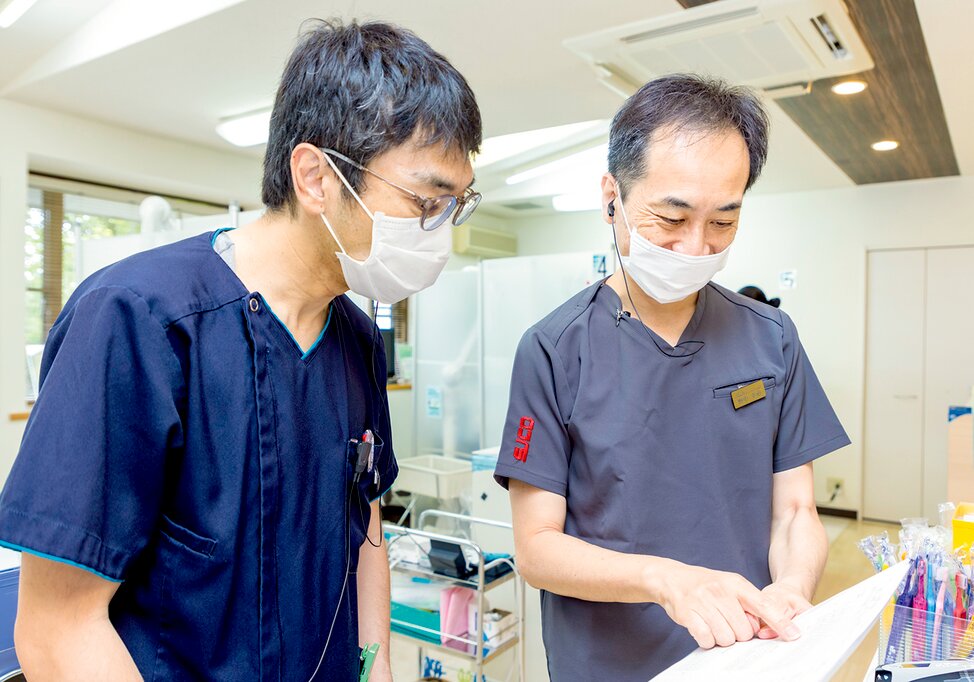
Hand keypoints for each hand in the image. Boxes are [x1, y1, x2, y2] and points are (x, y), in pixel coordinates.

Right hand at [654, 561, 800, 648]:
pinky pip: (707, 639)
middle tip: (727, 622)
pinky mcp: (688, 614)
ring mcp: (703, 602)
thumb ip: (750, 603)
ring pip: (726, 639)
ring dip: (722, 638)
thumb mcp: (731, 585)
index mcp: (736, 584)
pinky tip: (703, 629)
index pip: (764, 605)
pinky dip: (707, 640)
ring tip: (713, 623)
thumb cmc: (707, 585)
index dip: (780, 622)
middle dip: (738, 633)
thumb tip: (769, 627)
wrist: (672, 578)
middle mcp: (721, 591)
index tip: (794, 635)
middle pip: (745, 631)